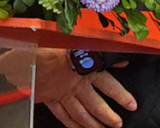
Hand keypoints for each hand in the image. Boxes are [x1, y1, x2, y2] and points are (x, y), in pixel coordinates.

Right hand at [1, 48, 135, 127]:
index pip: (109, 86)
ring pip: (81, 114)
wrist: (27, 54)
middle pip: (96, 105)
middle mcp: (76, 85)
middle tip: (118, 124)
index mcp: (85, 70)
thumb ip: (101, 50)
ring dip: (92, 124)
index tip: (132, 105)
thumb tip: (122, 58)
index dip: (122, 96)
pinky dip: (71, 124)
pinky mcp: (49, 99)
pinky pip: (62, 115)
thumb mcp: (78, 40)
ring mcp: (62, 94)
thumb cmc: (52, 43)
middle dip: (108, 116)